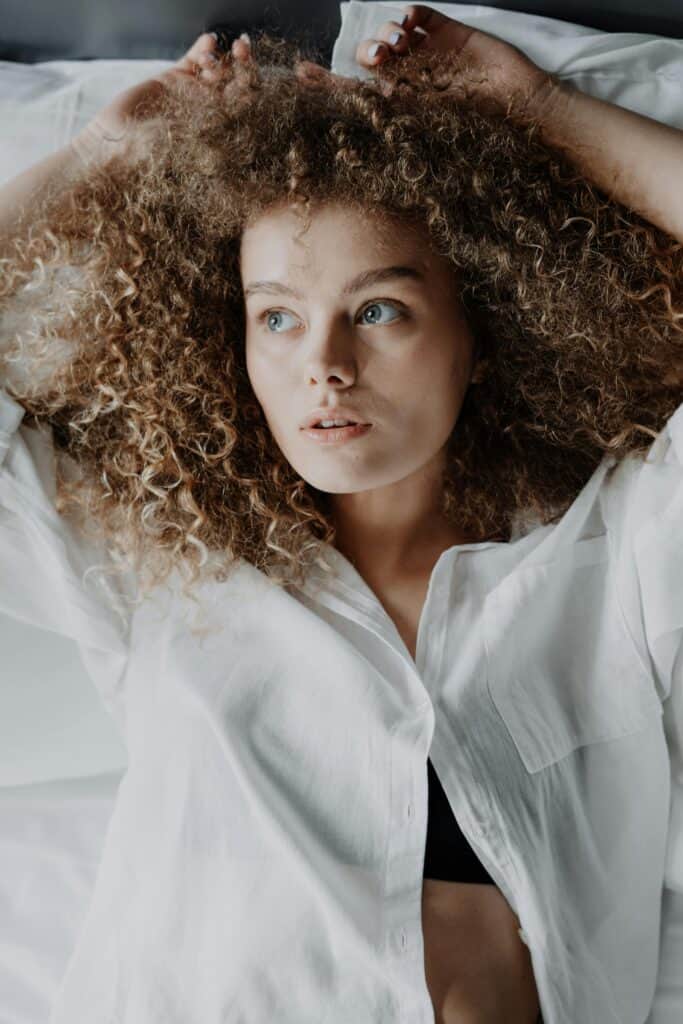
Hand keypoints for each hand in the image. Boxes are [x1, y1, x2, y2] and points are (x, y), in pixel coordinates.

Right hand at [70, 31, 253, 165]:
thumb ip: (220, 136)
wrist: (118, 148)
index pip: (246, 109)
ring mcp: (192, 94)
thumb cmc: (155, 160)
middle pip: (237, 84)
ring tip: (224, 47)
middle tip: (243, 49)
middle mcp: (210, 113)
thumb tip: (250, 123)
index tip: (254, 76)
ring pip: (218, 69)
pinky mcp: (173, 80)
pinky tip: (208, 41)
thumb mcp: (194, 152)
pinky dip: (203, 48)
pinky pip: (193, 60)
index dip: (254, 89)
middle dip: (244, 65)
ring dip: (225, 55)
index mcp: (220, 132)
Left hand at [354, 3, 561, 118]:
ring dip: (390, 30)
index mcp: (406, 98)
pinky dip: (412, 12)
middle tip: (381, 54)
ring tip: (400, 40)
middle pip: (379, 53)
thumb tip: (372, 95)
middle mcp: (415, 74)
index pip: (372, 83)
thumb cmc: (477, 119)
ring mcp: (432, 50)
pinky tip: (409, 19)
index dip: (358, 75)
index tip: (345, 72)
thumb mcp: (431, 116)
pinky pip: (423, 16)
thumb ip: (403, 103)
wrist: (515, 99)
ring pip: (397, 32)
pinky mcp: (450, 32)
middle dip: (372, 48)